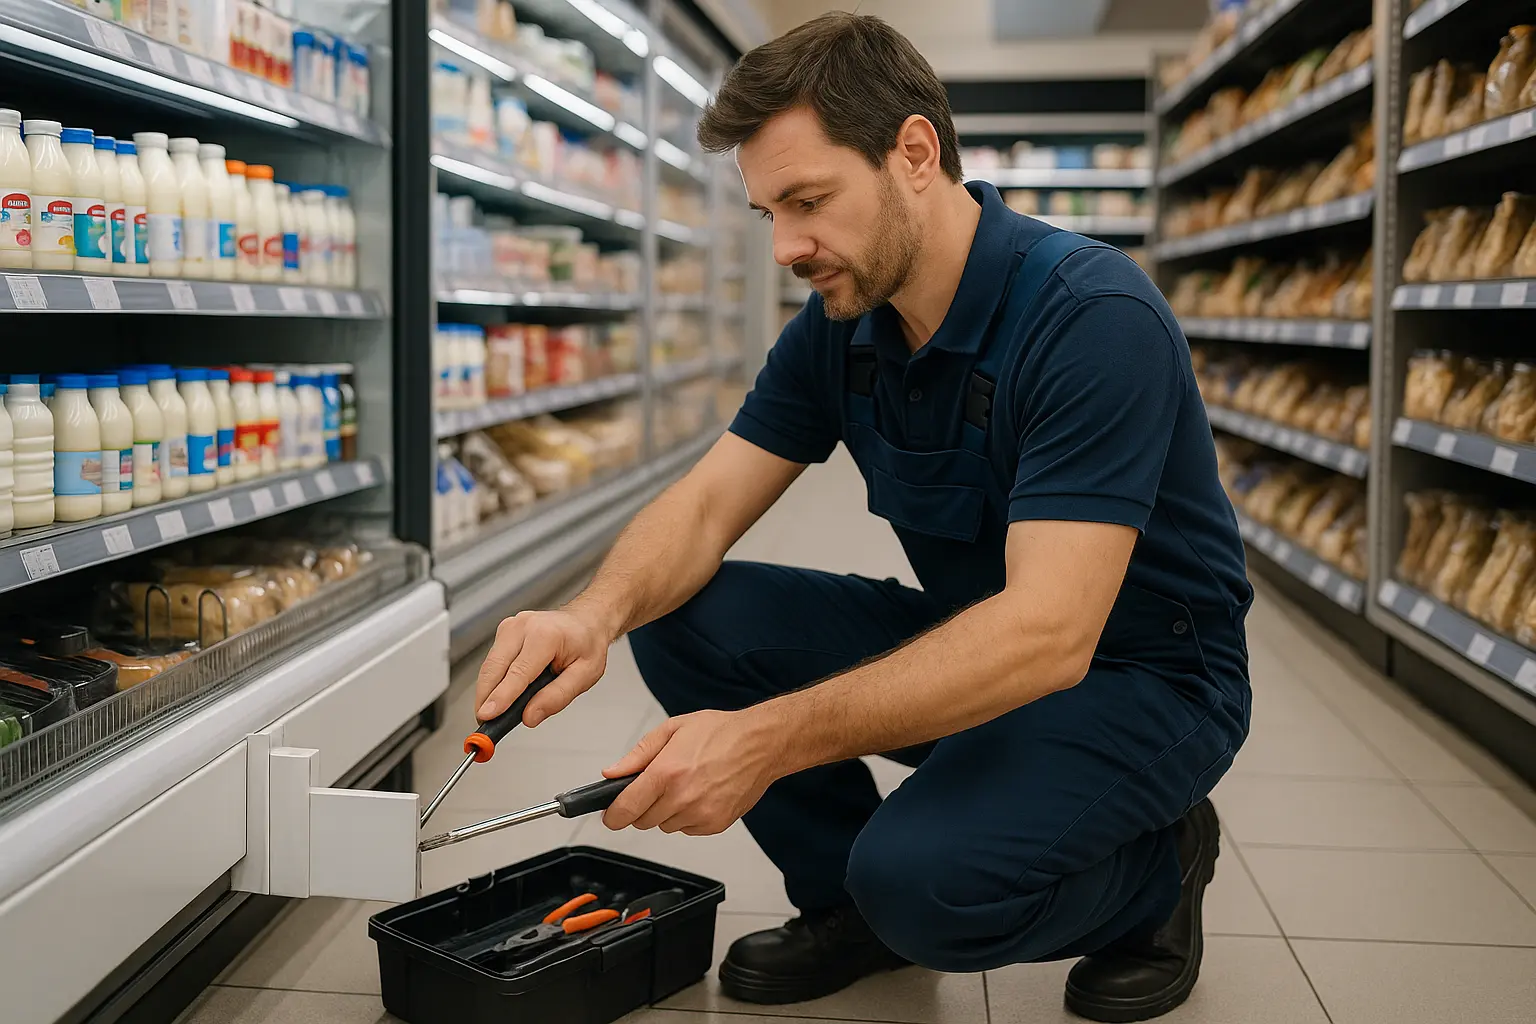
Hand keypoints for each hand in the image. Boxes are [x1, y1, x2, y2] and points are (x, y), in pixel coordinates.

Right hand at [476, 609, 608, 724]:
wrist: (585, 621)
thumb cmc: (587, 645)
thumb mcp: (586, 675)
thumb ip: (557, 697)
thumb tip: (530, 716)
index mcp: (546, 636)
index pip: (518, 672)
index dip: (501, 696)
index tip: (487, 715)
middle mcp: (524, 626)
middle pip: (494, 668)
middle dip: (485, 698)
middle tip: (484, 722)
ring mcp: (511, 627)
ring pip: (489, 665)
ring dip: (486, 691)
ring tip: (493, 713)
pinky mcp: (504, 631)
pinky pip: (492, 661)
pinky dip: (492, 681)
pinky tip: (499, 695)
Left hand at [600, 709, 783, 835]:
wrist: (761, 744)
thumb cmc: (721, 733)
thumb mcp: (673, 729)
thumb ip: (638, 754)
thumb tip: (613, 773)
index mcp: (667, 772)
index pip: (626, 809)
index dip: (612, 816)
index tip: (610, 816)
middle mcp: (682, 797)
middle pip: (643, 821)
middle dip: (642, 807)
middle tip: (656, 787)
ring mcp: (700, 814)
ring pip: (666, 826)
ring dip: (666, 812)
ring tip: (684, 785)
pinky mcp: (715, 824)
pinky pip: (688, 829)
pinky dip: (687, 817)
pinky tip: (700, 794)